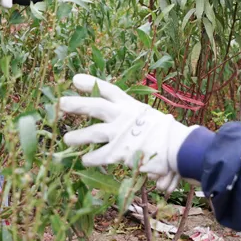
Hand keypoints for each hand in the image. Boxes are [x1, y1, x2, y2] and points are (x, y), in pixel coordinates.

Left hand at [58, 74, 195, 191]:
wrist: (180, 148)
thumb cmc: (170, 135)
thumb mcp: (152, 123)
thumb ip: (140, 129)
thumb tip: (134, 124)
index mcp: (132, 106)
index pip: (110, 90)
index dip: (91, 83)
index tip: (75, 79)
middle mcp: (123, 116)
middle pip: (95, 106)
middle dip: (77, 104)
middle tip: (60, 103)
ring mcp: (119, 134)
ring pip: (92, 133)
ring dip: (78, 136)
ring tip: (66, 138)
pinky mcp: (119, 152)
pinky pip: (100, 156)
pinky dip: (91, 158)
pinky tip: (85, 160)